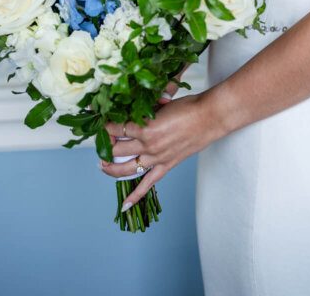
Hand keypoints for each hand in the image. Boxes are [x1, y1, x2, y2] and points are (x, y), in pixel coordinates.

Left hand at [99, 91, 219, 209]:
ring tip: (102, 165)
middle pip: (116, 148)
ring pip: (126, 168)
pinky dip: (135, 196)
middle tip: (101, 141)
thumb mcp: (161, 103)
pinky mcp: (166, 166)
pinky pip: (147, 184)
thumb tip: (132, 111)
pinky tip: (124, 205)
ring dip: (110, 168)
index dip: (106, 124)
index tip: (100, 121)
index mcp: (145, 126)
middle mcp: (147, 144)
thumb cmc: (187, 106)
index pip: (117, 127)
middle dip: (105, 145)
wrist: (209, 117)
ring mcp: (156, 157)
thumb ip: (145, 110)